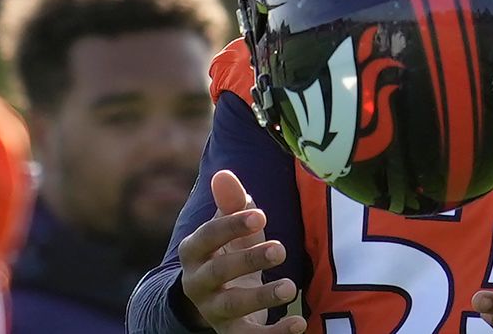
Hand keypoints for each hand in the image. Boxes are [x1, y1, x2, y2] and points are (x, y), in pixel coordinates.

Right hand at [177, 170, 305, 332]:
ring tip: (289, 287)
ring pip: (232, 307)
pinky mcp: (230, 333)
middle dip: (248, 260)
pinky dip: (273, 333)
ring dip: (260, 297)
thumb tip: (224, 174)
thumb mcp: (230, 229)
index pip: (207, 237)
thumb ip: (230, 204)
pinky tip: (298, 323)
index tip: (261, 214)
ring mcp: (212, 311)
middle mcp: (198, 283)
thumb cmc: (228, 252)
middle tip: (280, 249)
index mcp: (194, 252)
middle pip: (218, 272)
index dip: (231, 226)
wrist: (213, 300)